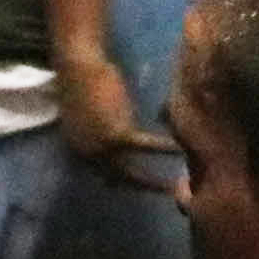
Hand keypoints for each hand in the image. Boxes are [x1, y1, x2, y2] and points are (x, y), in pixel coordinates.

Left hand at [54, 54, 179, 191]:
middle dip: (141, 188)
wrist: (79, 64)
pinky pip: (146, 146)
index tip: (144, 182)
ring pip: (131, 171)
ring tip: (176, 186)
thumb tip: (119, 133)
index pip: (104, 173)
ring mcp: (100, 147)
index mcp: (78, 150)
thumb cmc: (84, 80)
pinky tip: (180, 150)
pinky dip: (163, 148)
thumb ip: (100, 127)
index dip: (125, 179)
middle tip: (163, 194)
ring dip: (154, 181)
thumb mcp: (89, 112)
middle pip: (118, 178)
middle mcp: (87, 154)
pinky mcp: (117, 134)